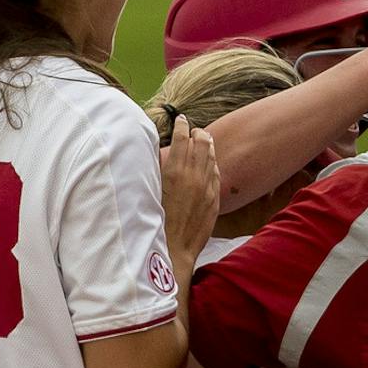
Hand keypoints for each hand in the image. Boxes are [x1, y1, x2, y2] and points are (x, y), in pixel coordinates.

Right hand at [162, 117, 220, 260]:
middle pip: (201, 144)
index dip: (181, 126)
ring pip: (211, 159)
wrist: (174, 248)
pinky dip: (213, 165)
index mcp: (175, 171)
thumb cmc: (154, 220)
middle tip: (195, 129)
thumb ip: (157, 169)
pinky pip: (216, 176)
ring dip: (208, 147)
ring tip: (205, 139)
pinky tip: (211, 163)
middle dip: (198, 133)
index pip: (182, 139)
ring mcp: (207, 189)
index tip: (181, 120)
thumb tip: (158, 153)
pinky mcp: (214, 201)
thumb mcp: (150, 189)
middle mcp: (194, 177)